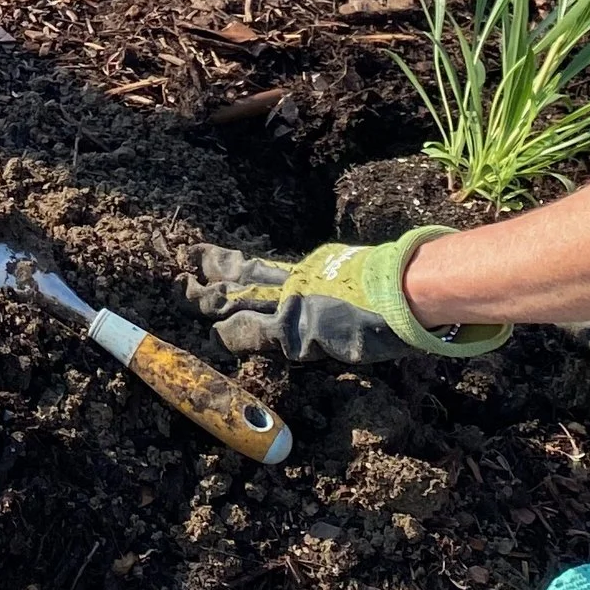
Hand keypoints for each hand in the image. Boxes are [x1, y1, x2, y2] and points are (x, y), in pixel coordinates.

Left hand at [192, 234, 509, 366]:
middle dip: (210, 271)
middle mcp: (294, 283)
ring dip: (208, 298)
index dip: (229, 262)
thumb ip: (335, 285)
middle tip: (184, 264)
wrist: (406, 290)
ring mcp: (292, 305)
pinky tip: (216, 334)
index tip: (207, 256)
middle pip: (240, 274)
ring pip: (238, 298)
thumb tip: (335, 296)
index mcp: (308, 272)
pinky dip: (233, 333)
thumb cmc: (395, 286)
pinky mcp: (297, 329)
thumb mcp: (355, 277)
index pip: (258, 266)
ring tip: (185, 290)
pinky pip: (256, 332)